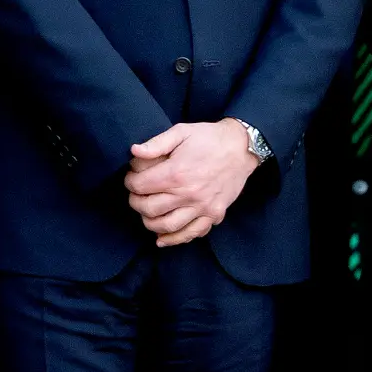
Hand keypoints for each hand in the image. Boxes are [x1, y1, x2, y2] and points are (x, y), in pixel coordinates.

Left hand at [124, 119, 257, 246]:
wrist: (242, 147)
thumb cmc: (210, 138)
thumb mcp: (182, 131)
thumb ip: (157, 143)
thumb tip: (133, 151)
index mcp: (177, 172)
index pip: (141, 186)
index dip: (130, 182)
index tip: (131, 178)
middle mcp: (188, 193)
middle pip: (149, 209)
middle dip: (136, 203)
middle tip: (136, 195)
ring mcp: (202, 207)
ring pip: (167, 226)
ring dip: (150, 223)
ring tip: (147, 213)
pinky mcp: (214, 214)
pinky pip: (191, 234)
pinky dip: (174, 239)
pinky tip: (162, 238)